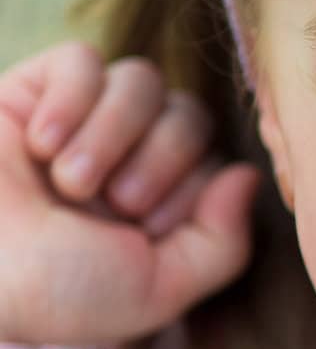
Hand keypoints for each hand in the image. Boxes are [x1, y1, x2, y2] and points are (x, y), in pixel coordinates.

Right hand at [0, 42, 259, 346]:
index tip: (144, 230)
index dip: (191, 190)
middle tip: (115, 203)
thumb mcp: (158, 290)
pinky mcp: (32, 89)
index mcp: (160, 204)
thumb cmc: (54, 289)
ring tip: (70, 181)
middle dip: (162, 158)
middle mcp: (126, 158)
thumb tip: (250, 175)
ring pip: (142, 79)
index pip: (217, 159)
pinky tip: (40, 143)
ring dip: (112, 134)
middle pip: (190, 113)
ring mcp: (81, 121)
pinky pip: (82, 59)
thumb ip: (222, 245)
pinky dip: (70, 100)